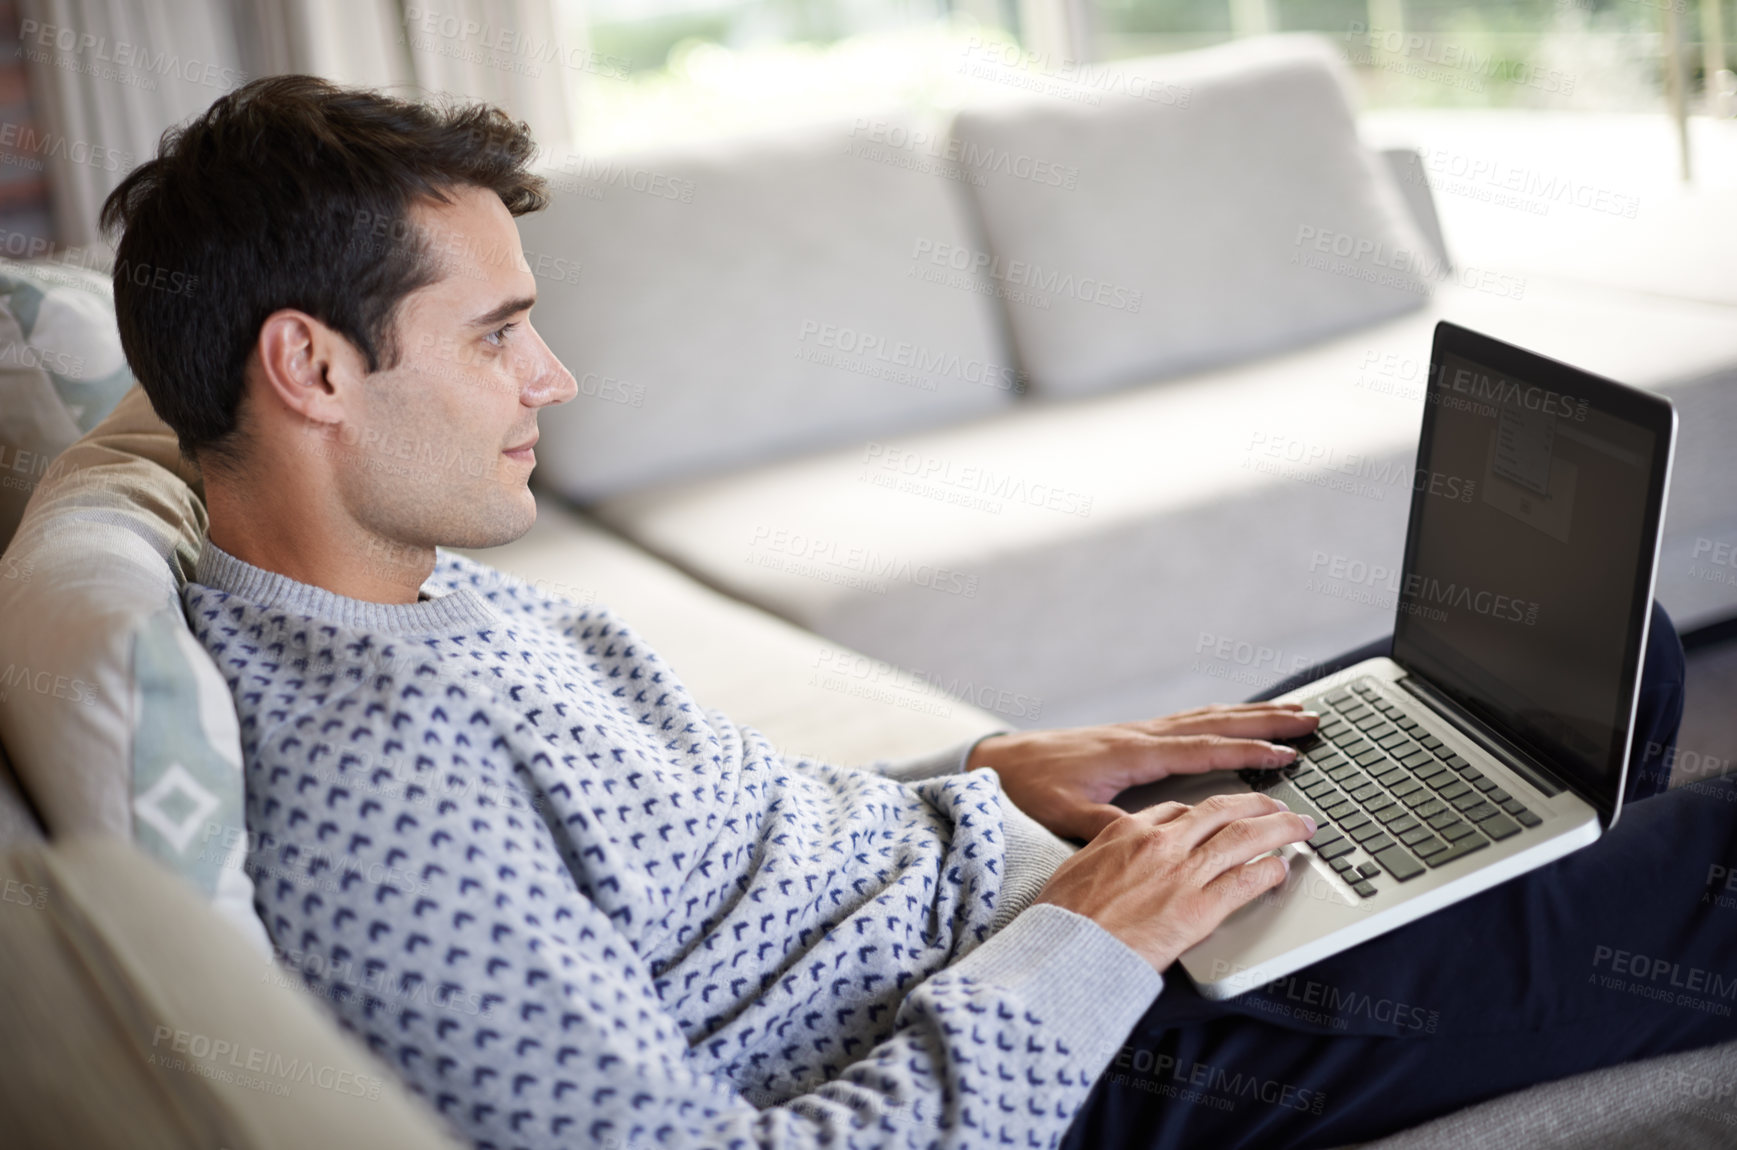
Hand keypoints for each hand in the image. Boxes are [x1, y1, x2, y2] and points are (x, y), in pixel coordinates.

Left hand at [965, 703, 1318, 841]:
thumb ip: (1105, 828)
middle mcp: (1142, 736)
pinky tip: (1236, 720)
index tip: (1289, 754)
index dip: (1247, 752)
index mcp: (1134, 755)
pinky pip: (1190, 721)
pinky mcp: (1132, 736)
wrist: (1001, 760)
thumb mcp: (1064, 814)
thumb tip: (1145, 841)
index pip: (1204, 751)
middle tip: (1314, 718)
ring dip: (1251, 713)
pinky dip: (1223, 717)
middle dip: (1267, 720)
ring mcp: (1139, 732)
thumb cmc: (1031, 788)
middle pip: (1217, 723)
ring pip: (1207, 717)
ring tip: (1293, 710)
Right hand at [1033, 791, 1315, 971]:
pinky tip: (1282, 868)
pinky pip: (1246, 881)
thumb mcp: (1074, 869)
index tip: (1220, 812)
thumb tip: (1112, 863)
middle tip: (1275, 804)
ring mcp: (1183, 874)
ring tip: (1299, 826)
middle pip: (1220, 811)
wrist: (1067, 951)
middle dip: (1255, 804)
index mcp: (1127, 830)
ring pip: (1244, 837)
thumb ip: (1104, 857)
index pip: (1178, 809)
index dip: (1207, 809)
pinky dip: (1270, 870)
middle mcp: (1161, 843)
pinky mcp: (1200, 909)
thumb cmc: (1062, 919)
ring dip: (1279, 827)